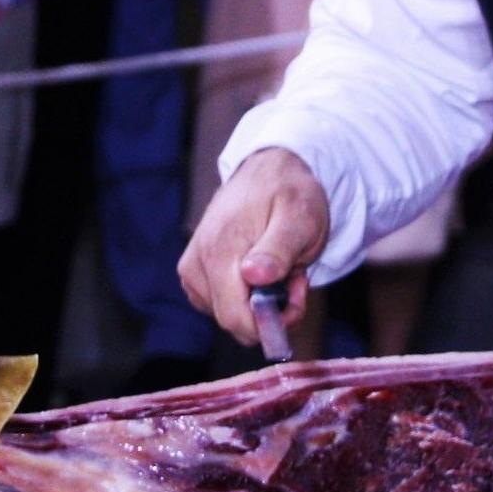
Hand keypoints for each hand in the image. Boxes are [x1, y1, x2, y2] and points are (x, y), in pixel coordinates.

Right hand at [177, 147, 330, 344]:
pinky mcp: (193, 271)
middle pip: (232, 320)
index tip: (297, 296)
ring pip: (227, 314)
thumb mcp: (299, 217)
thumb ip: (278, 249)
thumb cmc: (289, 192)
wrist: (270, 169)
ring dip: (260, 303)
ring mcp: (192, 267)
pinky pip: (220, 303)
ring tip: (281, 268)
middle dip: (269, 311)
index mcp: (221, 249)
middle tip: (295, 279)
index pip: (235, 317)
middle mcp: (197, 261)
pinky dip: (245, 296)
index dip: (270, 322)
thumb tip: (253, 275)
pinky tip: (263, 271)